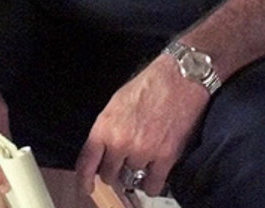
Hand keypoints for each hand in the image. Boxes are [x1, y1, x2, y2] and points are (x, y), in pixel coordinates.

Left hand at [75, 55, 207, 197]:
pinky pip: (152, 186)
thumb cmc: (151, 84)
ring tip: (145, 154)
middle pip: (109, 175)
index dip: (84, 179)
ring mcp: (143, 151)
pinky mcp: (165, 158)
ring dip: (136, 173)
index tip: (87, 186)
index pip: (87, 162)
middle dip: (115, 170)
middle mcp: (121, 141)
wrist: (180, 78)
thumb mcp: (117, 102)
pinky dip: (152, 182)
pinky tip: (154, 172)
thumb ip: (107, 129)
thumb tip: (102, 152)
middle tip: (124, 160)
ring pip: (131, 181)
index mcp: (106, 125)